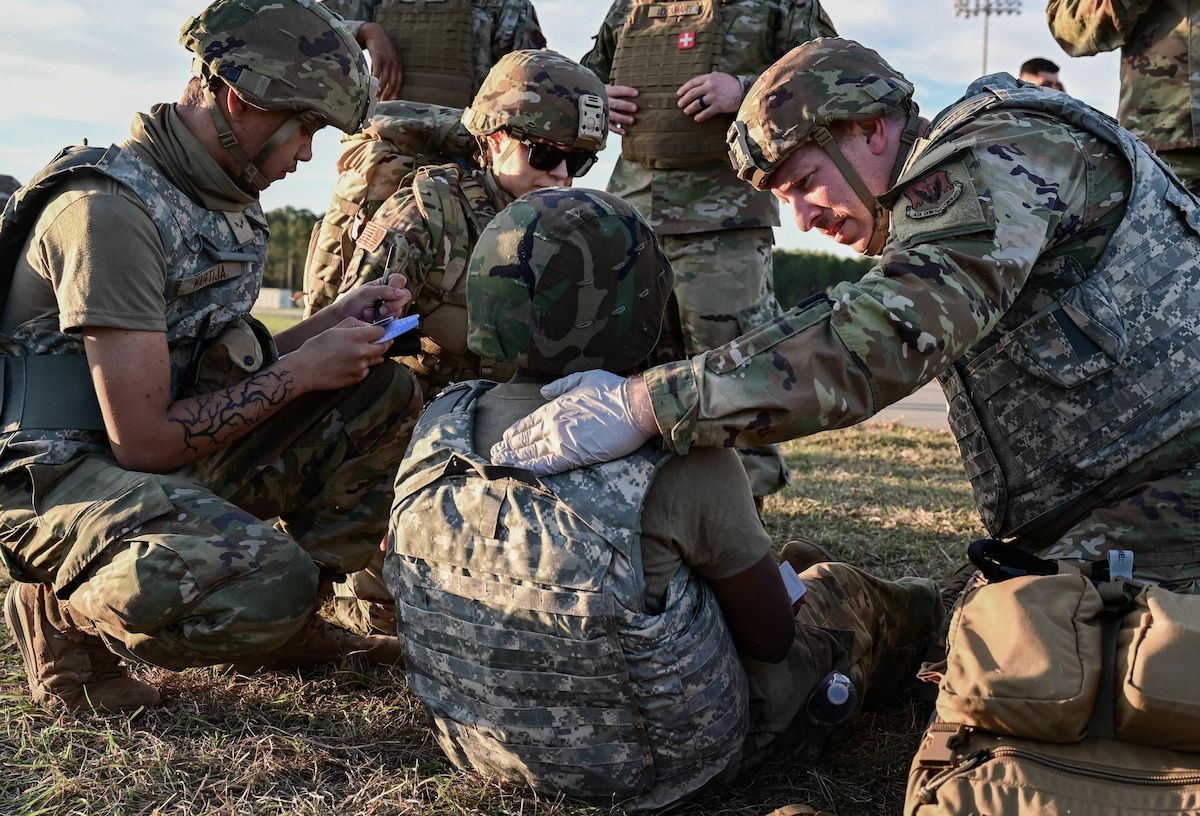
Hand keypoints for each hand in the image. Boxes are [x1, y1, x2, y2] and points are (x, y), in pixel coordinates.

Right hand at [288, 317, 392, 390]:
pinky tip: (349, 364)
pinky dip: (362, 367)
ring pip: (375, 359)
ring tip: (357, 353)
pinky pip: (366, 370)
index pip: (381, 332)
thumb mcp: (334, 329)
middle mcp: (362, 351)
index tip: (379, 332)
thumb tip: (367, 326)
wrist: (305, 369)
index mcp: (357, 336)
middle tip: (381, 342)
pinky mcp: (358, 377)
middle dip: (384, 343)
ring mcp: (361, 366)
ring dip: (371, 355)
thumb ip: (354, 324)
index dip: (380, 331)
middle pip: (384, 347)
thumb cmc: (316, 347)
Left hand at [339, 273, 410, 323]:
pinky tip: (372, 320)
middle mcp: (390, 295)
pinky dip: (383, 321)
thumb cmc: (352, 302)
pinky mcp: (389, 320)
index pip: (400, 281)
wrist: (343, 318)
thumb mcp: (366, 292)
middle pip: (405, 296)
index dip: (398, 285)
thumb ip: (384, 291)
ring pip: (399, 310)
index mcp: (385, 284)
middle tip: (381, 309)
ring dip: (384, 314)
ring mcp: (390, 308)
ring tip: (369, 314)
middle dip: (393, 304)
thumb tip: (401, 293)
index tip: (389, 291)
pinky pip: (394, 321)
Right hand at [357, 23, 403, 100]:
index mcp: (398, 67)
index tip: (390, 104)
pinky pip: (377, 72)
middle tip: (381, 105)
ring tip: (375, 99)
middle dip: (387, 95)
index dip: (395, 95)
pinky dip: (375, 81)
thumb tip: (383, 87)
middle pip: (392, 84)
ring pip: (385, 80)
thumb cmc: (380, 49)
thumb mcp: (388, 60)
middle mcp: (395, 65)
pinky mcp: (378, 58)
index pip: (398, 84)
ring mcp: (387, 61)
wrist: (375, 33)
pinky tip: (371, 87)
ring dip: (380, 90)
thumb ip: (388, 72)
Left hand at [490, 370, 654, 474]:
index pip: (529, 421)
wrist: (635, 406)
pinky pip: (547, 465)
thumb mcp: (585, 378)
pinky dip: (533, 469)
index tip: (506, 437)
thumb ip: (561, 385)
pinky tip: (522, 472)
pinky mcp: (573, 455)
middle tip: (495, 453)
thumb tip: (543, 391)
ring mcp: (561, 439)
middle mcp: (554, 423)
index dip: (516, 430)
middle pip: (526, 438)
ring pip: (531, 452)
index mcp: (556, 406)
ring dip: (515, 459)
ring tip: (500, 463)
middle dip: (509, 446)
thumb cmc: (614, 391)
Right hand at [604, 84, 638, 135]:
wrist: (589, 101)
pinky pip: (609, 126)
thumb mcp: (609, 90)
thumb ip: (619, 92)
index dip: (627, 91)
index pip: (617, 90)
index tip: (637, 93)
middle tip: (635, 108)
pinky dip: (616, 130)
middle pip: (615, 103)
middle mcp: (604, 101)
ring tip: (632, 120)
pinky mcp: (602, 121)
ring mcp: (603, 112)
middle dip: (625, 105)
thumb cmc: (604, 95)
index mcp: (607, 91)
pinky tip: (624, 131)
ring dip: (622, 118)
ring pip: (612, 115)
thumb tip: (637, 92)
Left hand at [676, 72, 742, 121]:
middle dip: (684, 100)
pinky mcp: (718, 106)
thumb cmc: (731, 84)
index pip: (693, 82)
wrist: (744, 90)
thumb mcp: (721, 76)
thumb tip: (706, 77)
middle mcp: (710, 86)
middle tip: (680, 104)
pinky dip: (700, 116)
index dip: (684, 89)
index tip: (679, 94)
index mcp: (710, 78)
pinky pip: (706, 113)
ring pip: (697, 104)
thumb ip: (712, 77)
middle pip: (692, 94)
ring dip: (690, 108)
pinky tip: (697, 118)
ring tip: (686, 111)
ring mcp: (714, 96)